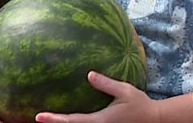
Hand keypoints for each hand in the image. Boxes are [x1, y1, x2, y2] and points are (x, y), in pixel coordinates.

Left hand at [35, 72, 158, 122]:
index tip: (39, 116)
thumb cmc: (140, 104)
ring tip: (47, 118)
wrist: (155, 120)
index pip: (72, 121)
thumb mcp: (124, 91)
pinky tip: (68, 119)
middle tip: (37, 118)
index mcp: (100, 121)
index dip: (55, 119)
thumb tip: (89, 74)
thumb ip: (106, 84)